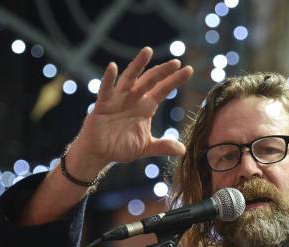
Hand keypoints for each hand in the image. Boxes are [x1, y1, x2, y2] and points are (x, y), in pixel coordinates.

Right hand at [74, 47, 193, 167]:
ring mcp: (118, 100)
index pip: (163, 90)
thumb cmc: (121, 146)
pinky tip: (112, 67)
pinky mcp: (102, 105)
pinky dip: (108, 79)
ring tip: (147, 51)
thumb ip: (163, 146)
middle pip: (149, 81)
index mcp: (145, 106)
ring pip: (129, 79)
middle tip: (175, 62)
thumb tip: (183, 150)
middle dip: (162, 71)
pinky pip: (106, 90)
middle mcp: (133, 99)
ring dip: (138, 65)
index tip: (189, 70)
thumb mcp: (145, 147)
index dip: (174, 80)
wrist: (100, 154)